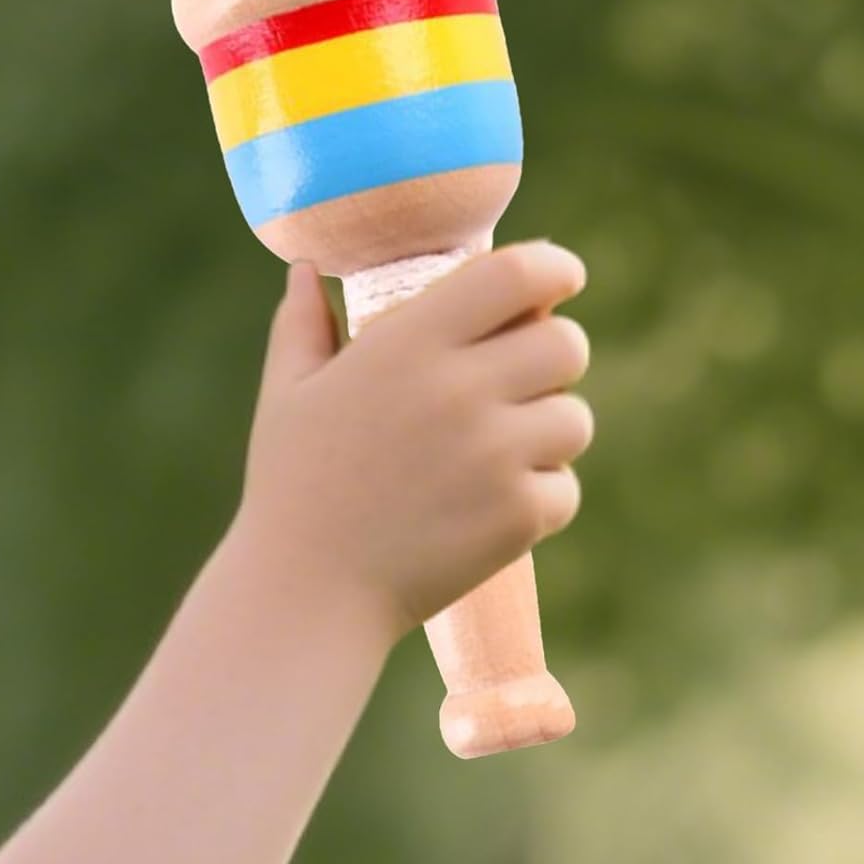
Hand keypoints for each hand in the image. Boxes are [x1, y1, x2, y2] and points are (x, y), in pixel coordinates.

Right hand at [233, 242, 593, 641]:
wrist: (305, 595)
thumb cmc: (293, 486)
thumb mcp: (288, 393)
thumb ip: (302, 324)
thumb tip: (302, 270)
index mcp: (408, 344)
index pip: (517, 274)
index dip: (553, 269)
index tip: (560, 278)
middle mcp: (460, 390)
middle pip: (567, 343)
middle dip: (556, 353)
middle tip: (527, 374)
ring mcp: (494, 456)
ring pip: (575, 418)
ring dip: (551, 428)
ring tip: (505, 447)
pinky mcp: (516, 517)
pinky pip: (565, 488)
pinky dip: (542, 496)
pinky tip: (495, 504)